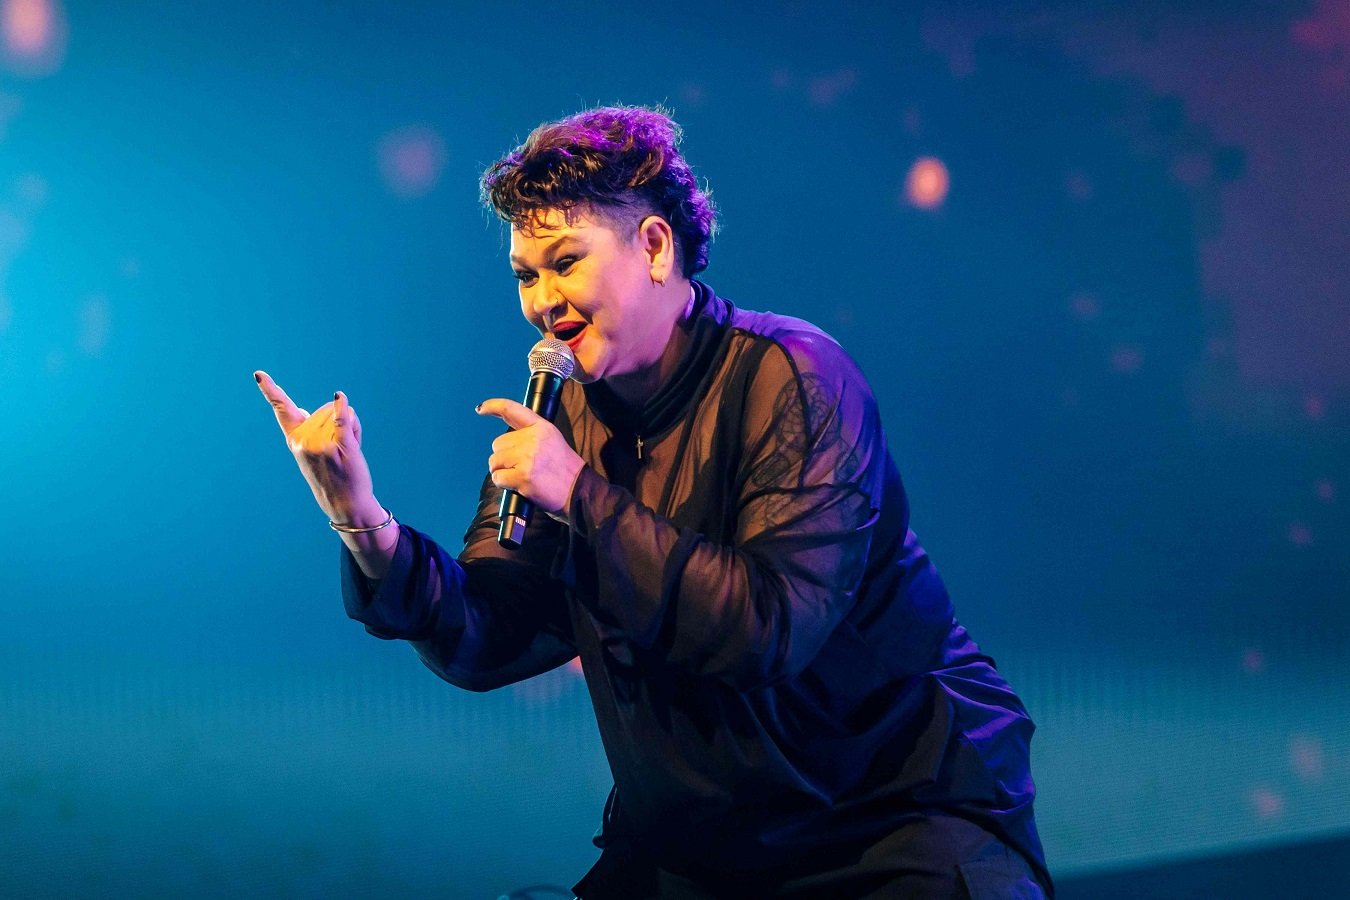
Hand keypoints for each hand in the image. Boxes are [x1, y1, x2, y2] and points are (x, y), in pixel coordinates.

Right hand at [254, 370, 382, 524]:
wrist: (346, 504)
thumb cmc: (330, 475)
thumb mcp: (310, 453)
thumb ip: (304, 430)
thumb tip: (298, 410)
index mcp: (295, 441)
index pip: (282, 411)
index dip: (270, 391)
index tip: (259, 375)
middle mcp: (305, 442)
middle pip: (325, 409)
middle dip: (337, 422)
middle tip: (337, 450)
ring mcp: (322, 445)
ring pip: (340, 413)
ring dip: (351, 427)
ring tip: (346, 453)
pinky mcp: (341, 447)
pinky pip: (342, 420)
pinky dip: (343, 409)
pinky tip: (341, 398)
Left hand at [477, 398, 584, 515]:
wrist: (578, 491)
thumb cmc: (564, 470)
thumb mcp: (552, 441)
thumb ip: (530, 435)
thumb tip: (504, 442)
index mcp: (541, 427)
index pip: (512, 410)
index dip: (493, 406)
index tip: (481, 409)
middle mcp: (534, 439)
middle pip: (497, 444)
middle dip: (504, 457)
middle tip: (522, 467)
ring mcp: (528, 457)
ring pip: (495, 461)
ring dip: (502, 471)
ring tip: (521, 476)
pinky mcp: (523, 476)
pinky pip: (498, 478)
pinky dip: (503, 484)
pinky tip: (518, 486)